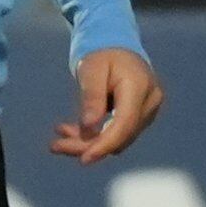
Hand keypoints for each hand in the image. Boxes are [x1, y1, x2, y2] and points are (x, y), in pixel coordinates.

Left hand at [53, 47, 162, 163]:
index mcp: (140, 86)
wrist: (117, 47)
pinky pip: (118, 133)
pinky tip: (73, 132)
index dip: (104, 145)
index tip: (83, 159)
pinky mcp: (141, 117)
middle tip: (55, 146)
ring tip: (60, 136)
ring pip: (118, 138)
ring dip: (89, 141)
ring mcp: (149, 110)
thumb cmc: (102, 54)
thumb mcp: (91, 70)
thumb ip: (92, 97)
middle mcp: (150, 101)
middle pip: (120, 135)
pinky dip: (96, 135)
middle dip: (88, 145)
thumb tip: (89, 128)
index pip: (124, 124)